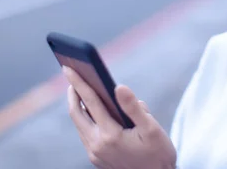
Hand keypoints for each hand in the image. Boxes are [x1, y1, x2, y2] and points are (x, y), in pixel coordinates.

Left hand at [62, 66, 176, 168]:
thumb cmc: (158, 153)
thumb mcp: (151, 128)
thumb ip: (133, 107)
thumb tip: (118, 86)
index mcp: (111, 135)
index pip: (90, 101)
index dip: (78, 82)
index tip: (69, 68)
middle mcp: (98, 145)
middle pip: (76, 113)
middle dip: (73, 93)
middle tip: (72, 75)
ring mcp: (95, 154)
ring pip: (79, 124)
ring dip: (78, 106)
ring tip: (81, 90)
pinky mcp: (96, 159)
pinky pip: (85, 134)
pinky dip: (85, 119)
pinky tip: (93, 111)